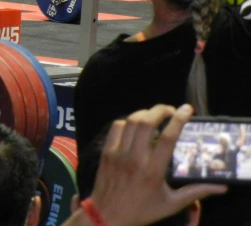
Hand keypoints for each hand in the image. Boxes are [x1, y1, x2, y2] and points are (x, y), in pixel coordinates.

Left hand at [84, 104, 226, 225]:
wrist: (107, 215)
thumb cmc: (141, 210)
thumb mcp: (171, 204)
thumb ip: (195, 192)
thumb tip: (220, 187)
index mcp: (153, 171)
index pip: (167, 138)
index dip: (179, 120)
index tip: (187, 110)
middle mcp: (135, 158)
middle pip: (146, 122)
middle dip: (160, 110)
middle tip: (171, 110)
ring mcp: (118, 153)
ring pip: (131, 121)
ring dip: (145, 113)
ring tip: (156, 115)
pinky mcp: (106, 151)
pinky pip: (116, 127)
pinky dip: (128, 121)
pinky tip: (136, 124)